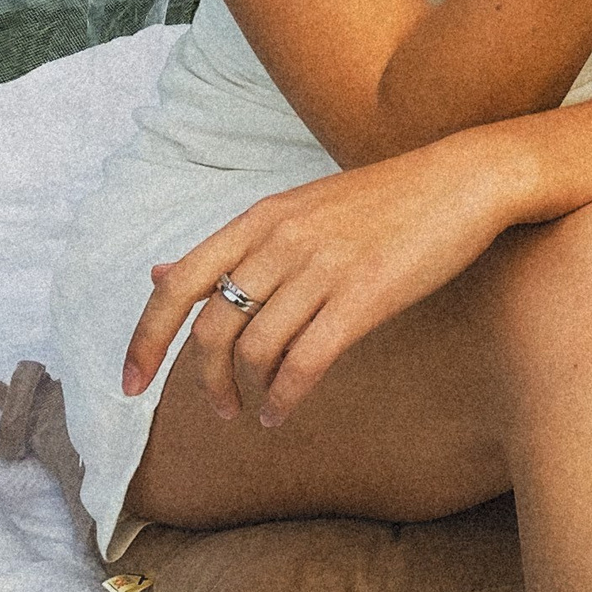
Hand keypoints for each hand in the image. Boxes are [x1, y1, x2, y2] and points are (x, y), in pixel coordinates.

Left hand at [122, 133, 515, 427]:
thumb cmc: (383, 199)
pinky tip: (284, 411)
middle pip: (214, 327)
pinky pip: (306, 360)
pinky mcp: (364, 294)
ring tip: (259, 411)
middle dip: (205, 380)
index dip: (145, 339)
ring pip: (257, 348)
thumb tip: (158, 274)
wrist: (462, 180)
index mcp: (261, 218)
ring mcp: (324, 266)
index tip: (129, 386)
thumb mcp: (297, 209)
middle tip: (219, 408)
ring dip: (249, 393)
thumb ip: (231, 247)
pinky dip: (286, 396)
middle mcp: (283, 240)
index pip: (180, 285)